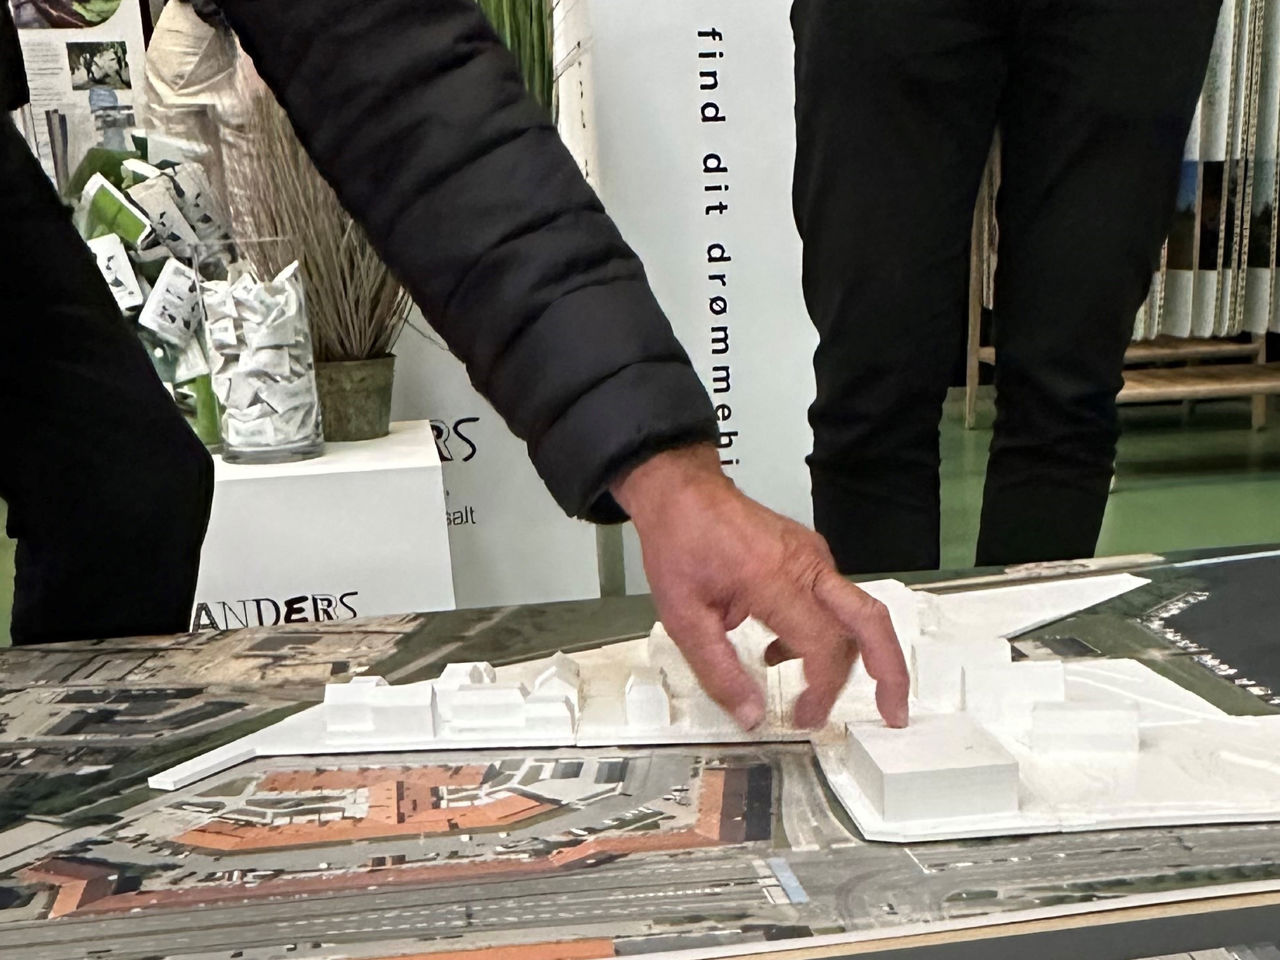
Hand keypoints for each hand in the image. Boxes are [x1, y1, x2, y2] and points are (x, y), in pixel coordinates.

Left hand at [611, 444, 909, 730]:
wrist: (682, 491)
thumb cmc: (681, 542)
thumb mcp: (683, 617)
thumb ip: (719, 671)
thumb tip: (751, 715)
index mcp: (774, 578)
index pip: (823, 643)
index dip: (822, 689)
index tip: (805, 717)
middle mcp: (805, 564)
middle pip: (869, 621)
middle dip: (890, 672)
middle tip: (892, 713)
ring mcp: (813, 556)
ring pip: (857, 612)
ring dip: (854, 658)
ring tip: (822, 697)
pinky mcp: (810, 555)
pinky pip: (835, 600)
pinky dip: (828, 634)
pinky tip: (787, 654)